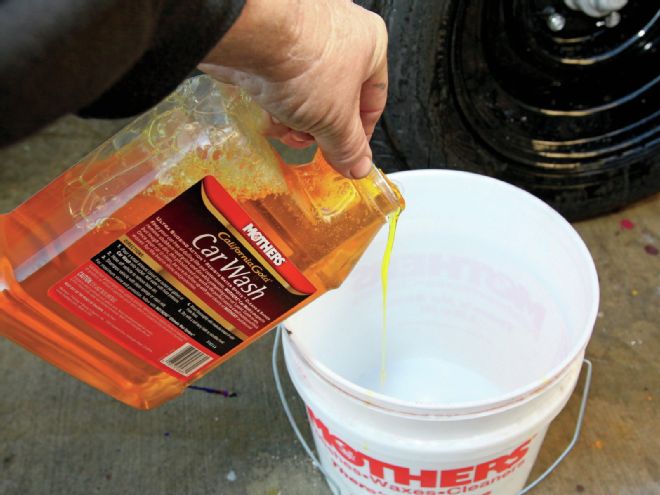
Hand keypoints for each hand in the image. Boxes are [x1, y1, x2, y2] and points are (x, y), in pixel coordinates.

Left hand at [199, 0, 387, 178]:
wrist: (252, 35)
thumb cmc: (304, 61)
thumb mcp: (336, 121)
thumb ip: (349, 147)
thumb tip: (358, 165)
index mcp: (371, 44)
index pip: (374, 100)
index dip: (360, 135)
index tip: (347, 156)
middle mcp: (340, 34)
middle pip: (336, 100)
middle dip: (319, 129)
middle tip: (311, 141)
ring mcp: (304, 35)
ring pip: (306, 94)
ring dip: (294, 119)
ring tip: (285, 125)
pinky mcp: (272, 42)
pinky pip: (280, 81)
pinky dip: (275, 101)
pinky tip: (269, 111)